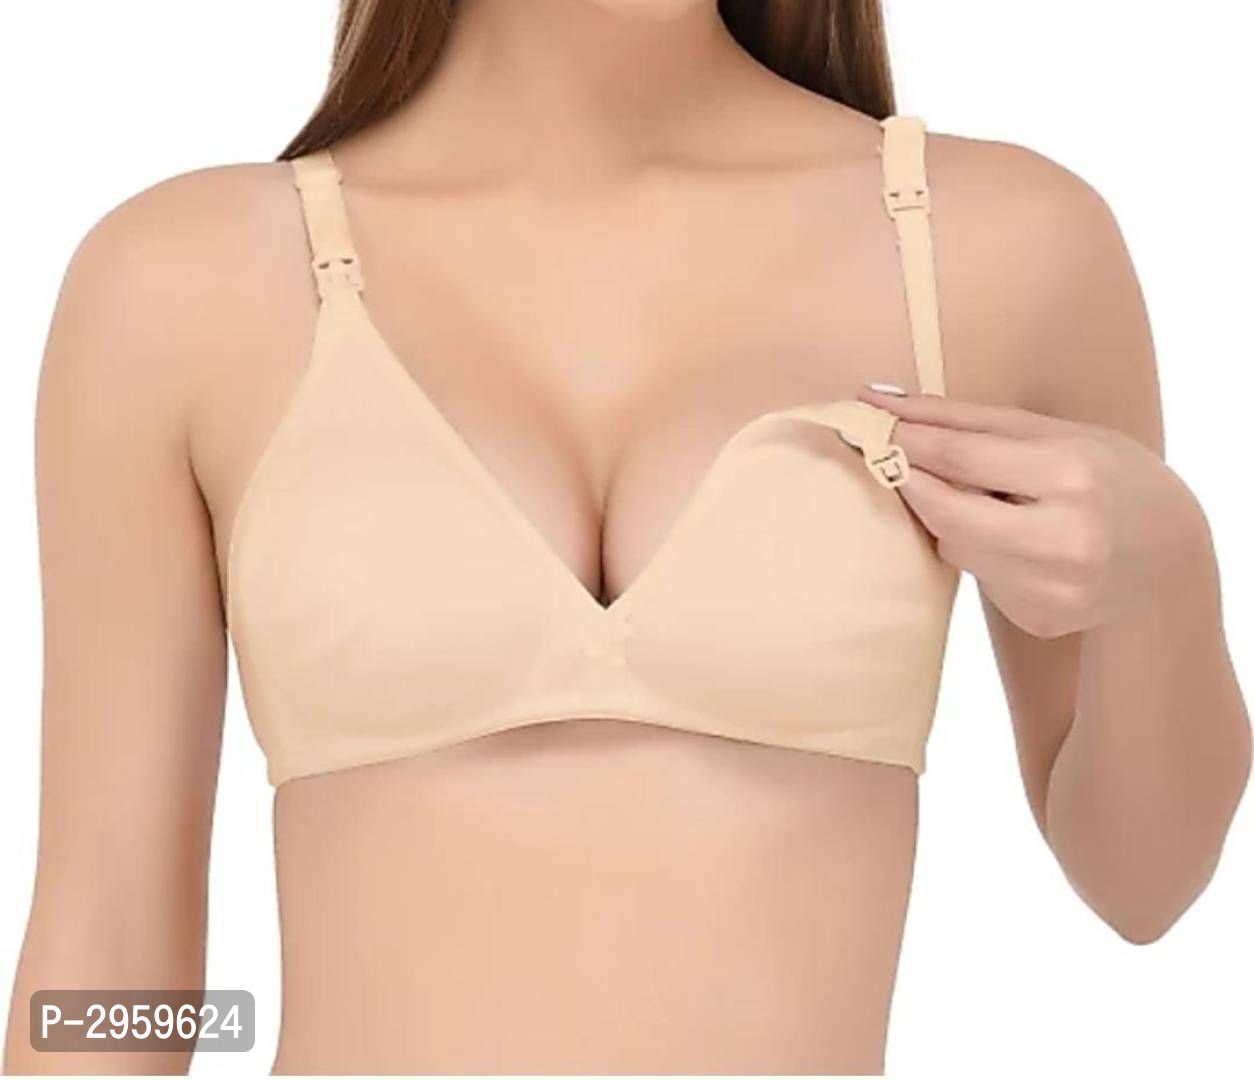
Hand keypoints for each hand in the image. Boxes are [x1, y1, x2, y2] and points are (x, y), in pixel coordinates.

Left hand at [859, 386, 1209, 638]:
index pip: (962, 457)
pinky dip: (982, 554)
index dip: (905, 438)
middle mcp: (1064, 538)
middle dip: (909, 482)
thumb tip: (884, 400)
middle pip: (945, 512)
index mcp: (1071, 475)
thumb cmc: (1109, 478)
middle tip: (886, 456)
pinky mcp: (1040, 619)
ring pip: (955, 547)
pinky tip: (1021, 546)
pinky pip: (978, 577)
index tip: (865, 421)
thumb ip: (971, 421)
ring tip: (993, 504)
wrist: (1168, 561)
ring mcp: (1053, 588)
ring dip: (952, 520)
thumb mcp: (1058, 435)